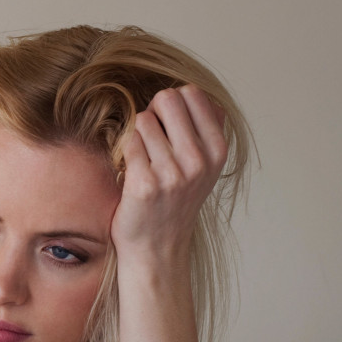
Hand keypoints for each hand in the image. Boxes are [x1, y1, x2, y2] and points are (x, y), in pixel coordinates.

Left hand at [110, 85, 229, 266]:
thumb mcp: (204, 166)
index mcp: (217, 150)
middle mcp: (199, 160)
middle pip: (167, 99)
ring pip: (143, 120)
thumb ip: (206, 128)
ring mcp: (173, 173)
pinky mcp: (145, 184)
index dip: (172, 103)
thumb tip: (196, 93)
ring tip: (143, 160)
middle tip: (151, 137)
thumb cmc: (176, 201)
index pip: (192, 93)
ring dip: (136, 135)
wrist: (157, 247)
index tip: (168, 124)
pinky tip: (132, 172)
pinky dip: (124, 152)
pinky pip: (127, 142)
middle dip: (153, 111)